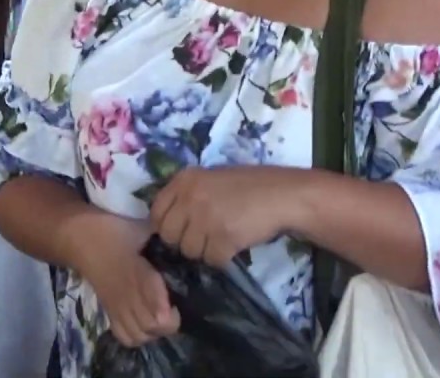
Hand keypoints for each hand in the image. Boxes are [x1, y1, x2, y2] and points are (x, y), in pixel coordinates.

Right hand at [71, 213, 179, 346]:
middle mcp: (127, 295)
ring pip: (139, 335)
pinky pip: (124, 335)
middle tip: (174, 307)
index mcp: (138, 274)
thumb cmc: (110, 229)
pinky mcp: (108, 310)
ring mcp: (116, 305)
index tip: (177, 302)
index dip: (170, 314)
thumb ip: (161, 234)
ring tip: (160, 316)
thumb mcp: (139, 227)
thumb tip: (180, 237)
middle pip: (151, 327)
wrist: (77, 237)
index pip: (157, 311)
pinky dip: (136, 336)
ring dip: (153, 331)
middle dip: (169, 323)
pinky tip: (143, 323)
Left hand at [150, 166, 305, 267]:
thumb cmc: (250, 187)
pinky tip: (235, 245)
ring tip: (222, 238)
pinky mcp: (222, 238)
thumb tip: (166, 224)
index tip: (179, 231)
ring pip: (189, 251)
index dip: (165, 226)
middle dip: (183, 242)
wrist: (284, 195)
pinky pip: (211, 260)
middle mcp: (190, 196)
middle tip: (203, 238)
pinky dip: (223, 258)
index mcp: (184, 179)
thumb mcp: (211, 180)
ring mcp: (205, 218)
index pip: (156, 212)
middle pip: (168, 235)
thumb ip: (187, 196)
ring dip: (205, 251)